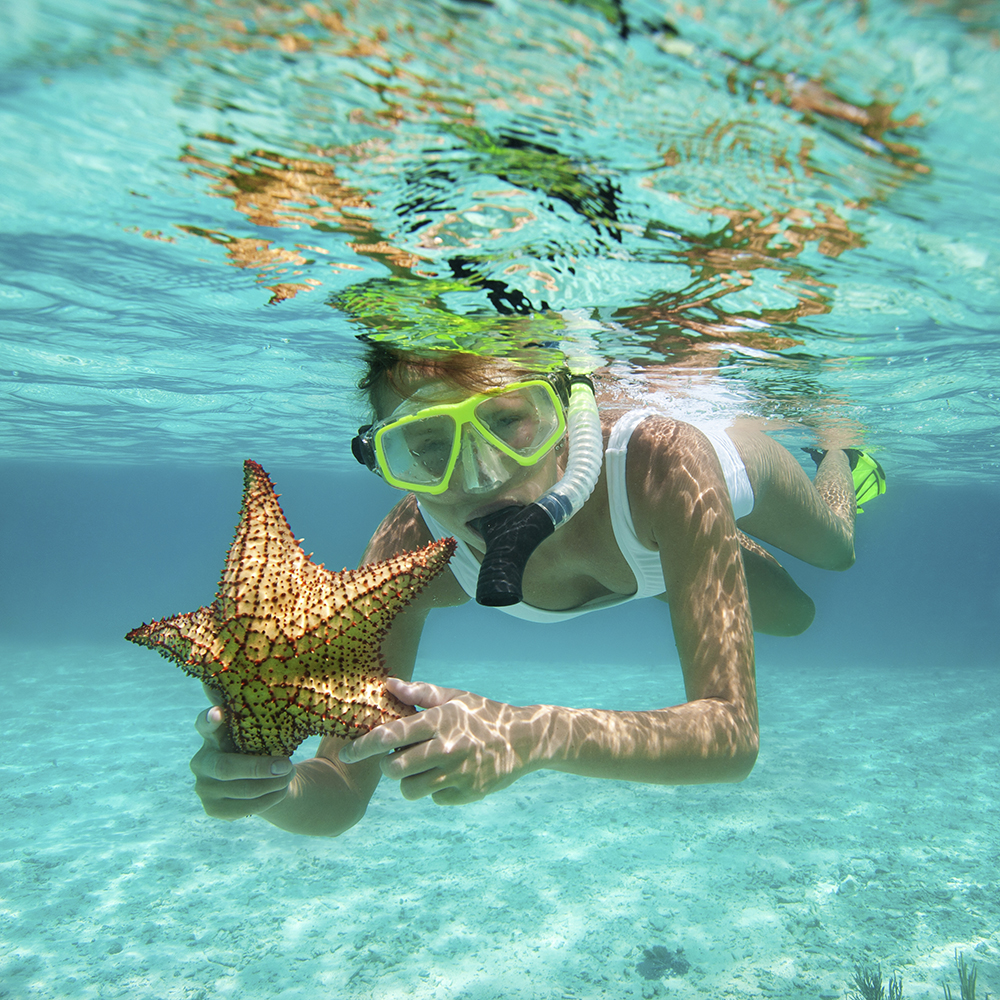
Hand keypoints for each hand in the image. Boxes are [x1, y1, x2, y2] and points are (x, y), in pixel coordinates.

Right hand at [190, 706, 294, 819]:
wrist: (258, 778)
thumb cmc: (261, 744)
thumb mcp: (261, 729)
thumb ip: (269, 714)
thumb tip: (307, 691)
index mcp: (211, 733)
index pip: (203, 724)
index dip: (209, 719)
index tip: (219, 712)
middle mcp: (202, 760)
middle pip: (226, 767)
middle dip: (259, 767)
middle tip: (288, 765)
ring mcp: (204, 786)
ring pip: (241, 789)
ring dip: (272, 784)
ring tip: (290, 776)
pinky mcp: (212, 808)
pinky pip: (244, 808)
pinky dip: (268, 799)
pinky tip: (282, 791)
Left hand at [338, 679, 550, 804]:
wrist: (525, 740)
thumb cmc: (482, 714)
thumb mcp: (454, 697)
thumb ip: (419, 693)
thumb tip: (388, 684)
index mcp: (439, 722)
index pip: (390, 736)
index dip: (363, 746)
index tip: (346, 753)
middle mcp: (447, 749)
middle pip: (394, 769)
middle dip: (388, 766)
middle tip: (397, 758)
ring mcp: (458, 774)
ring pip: (410, 790)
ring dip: (409, 781)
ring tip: (422, 767)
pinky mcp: (468, 794)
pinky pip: (435, 799)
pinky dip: (435, 790)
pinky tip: (448, 775)